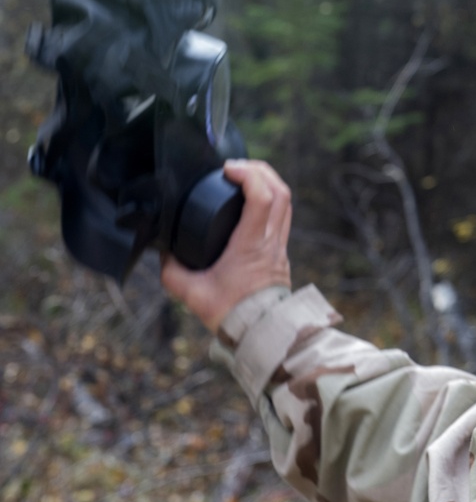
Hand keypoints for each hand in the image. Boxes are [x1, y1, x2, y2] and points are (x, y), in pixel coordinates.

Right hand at [161, 159, 292, 333]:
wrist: (261, 334)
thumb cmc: (231, 314)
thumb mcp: (192, 293)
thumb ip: (172, 271)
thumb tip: (162, 254)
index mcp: (251, 245)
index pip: (262, 197)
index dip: (248, 175)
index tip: (226, 170)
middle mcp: (270, 241)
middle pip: (281, 191)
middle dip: (261, 170)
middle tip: (236, 167)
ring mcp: (279, 246)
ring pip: (286, 202)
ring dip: (269, 183)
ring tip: (245, 177)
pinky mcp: (281, 253)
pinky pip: (283, 216)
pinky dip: (271, 201)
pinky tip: (253, 202)